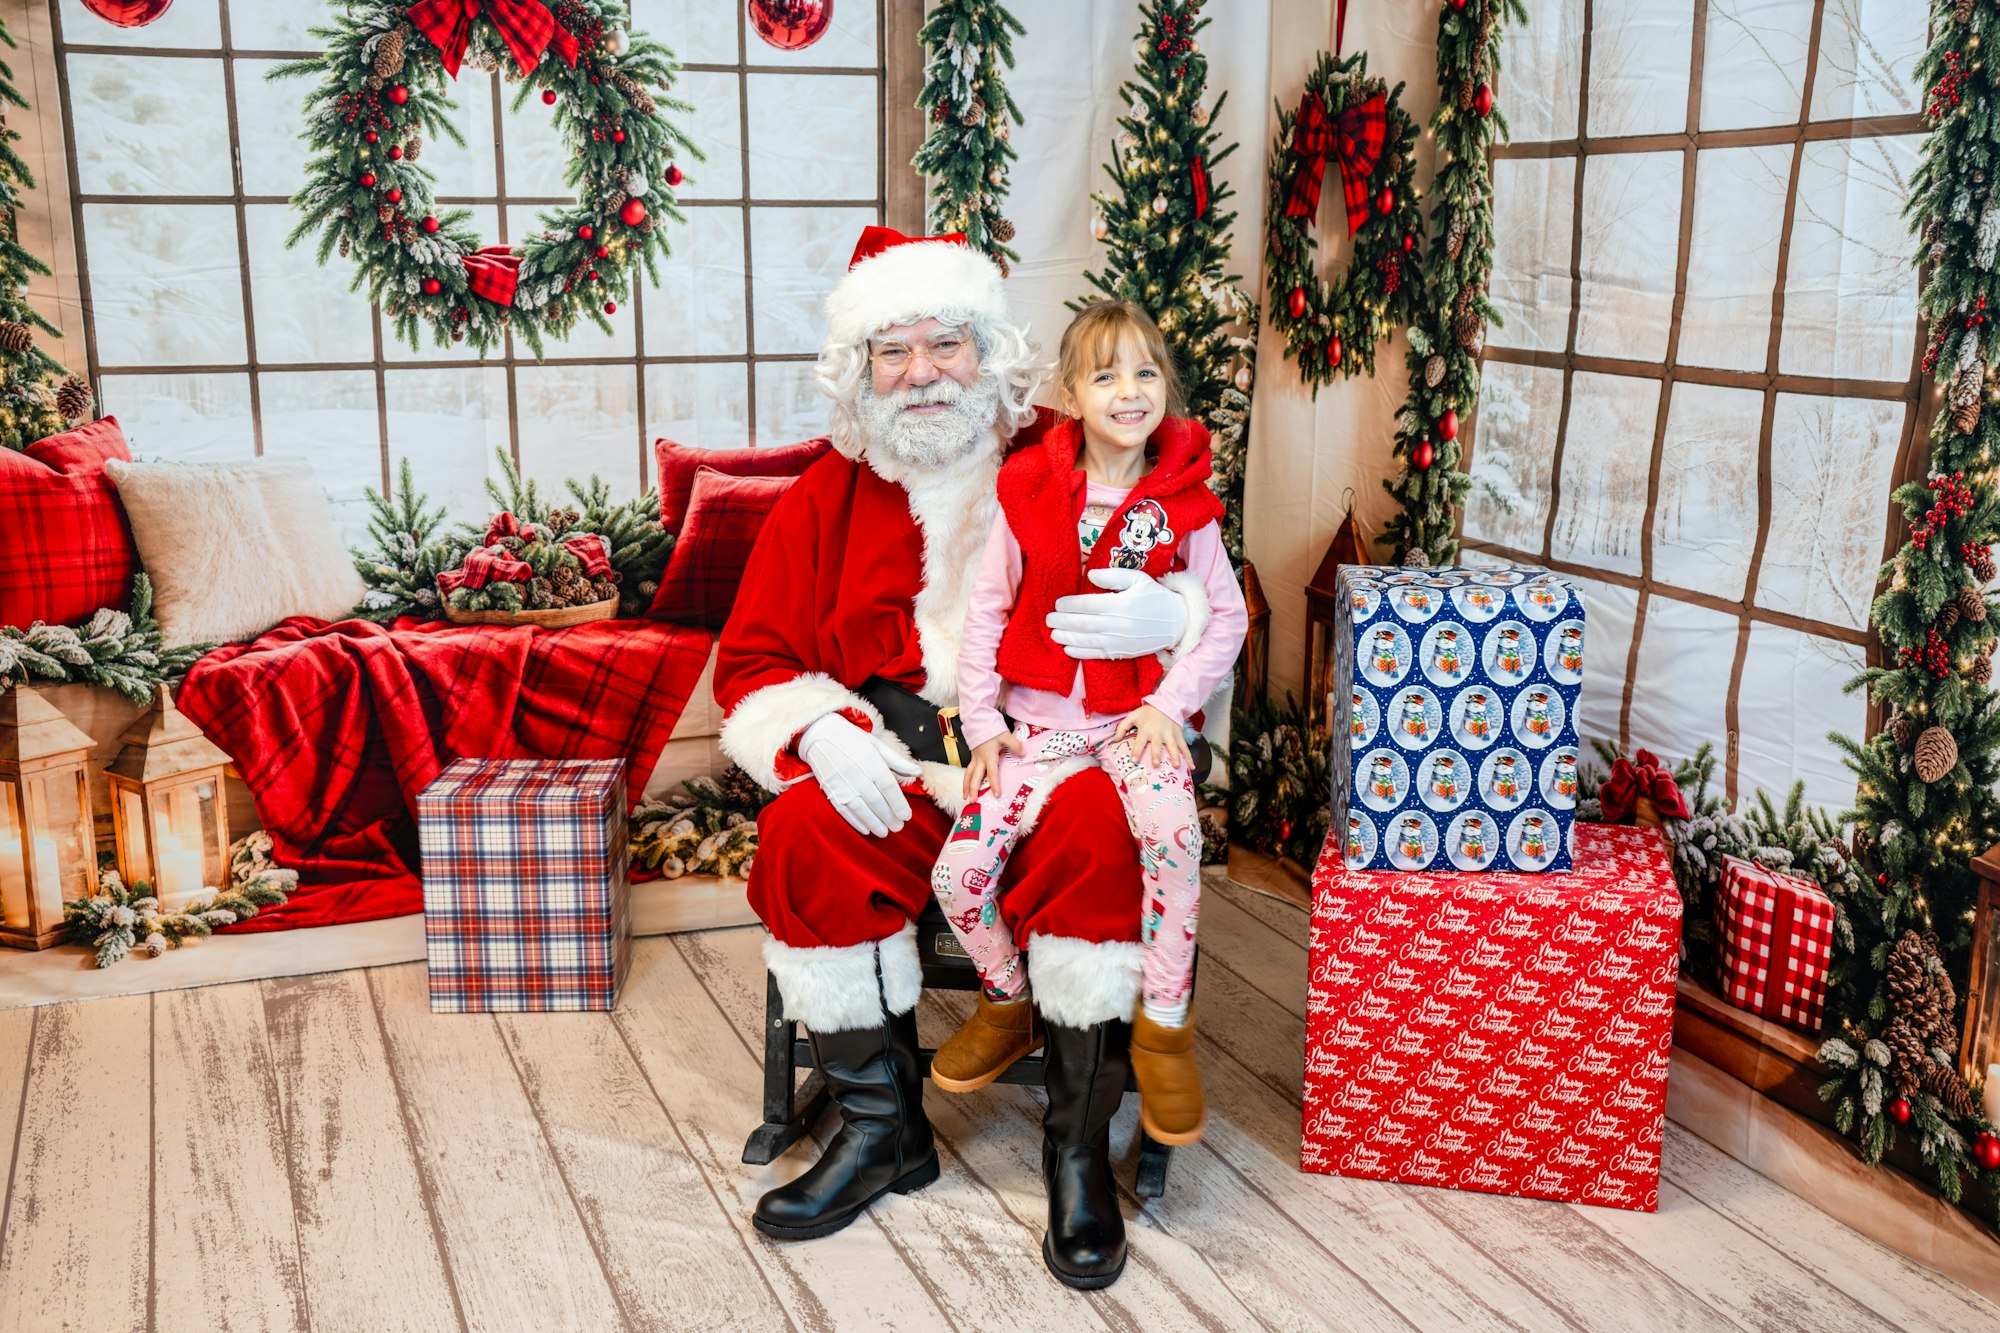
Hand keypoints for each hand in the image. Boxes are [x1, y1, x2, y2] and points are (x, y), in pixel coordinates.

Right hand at [798, 713, 921, 836]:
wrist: (819, 735)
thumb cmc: (852, 739)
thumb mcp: (877, 744)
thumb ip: (898, 761)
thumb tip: (918, 773)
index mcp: (870, 760)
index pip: (888, 787)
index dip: (899, 804)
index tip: (906, 816)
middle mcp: (856, 773)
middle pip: (876, 801)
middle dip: (889, 817)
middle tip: (898, 827)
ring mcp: (841, 783)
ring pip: (861, 809)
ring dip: (874, 823)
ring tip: (884, 832)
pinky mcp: (830, 790)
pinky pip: (844, 810)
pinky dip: (856, 822)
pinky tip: (866, 829)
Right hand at [962, 731, 1024, 799]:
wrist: (979, 721)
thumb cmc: (992, 729)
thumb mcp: (1005, 735)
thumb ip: (1015, 745)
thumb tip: (1023, 754)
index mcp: (989, 756)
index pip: (992, 773)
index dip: (994, 784)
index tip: (996, 795)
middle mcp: (980, 760)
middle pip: (975, 777)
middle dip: (973, 790)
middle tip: (972, 802)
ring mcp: (975, 759)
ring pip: (968, 775)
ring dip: (966, 787)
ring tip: (965, 797)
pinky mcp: (973, 757)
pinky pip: (968, 771)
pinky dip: (966, 780)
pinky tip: (966, 786)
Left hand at [1045, 567, 1189, 659]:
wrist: (1177, 622)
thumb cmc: (1155, 597)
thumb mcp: (1138, 578)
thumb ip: (1113, 576)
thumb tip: (1090, 575)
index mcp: (1122, 604)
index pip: (1088, 604)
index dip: (1070, 604)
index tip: (1058, 603)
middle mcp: (1119, 624)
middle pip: (1084, 624)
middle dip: (1063, 621)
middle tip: (1048, 618)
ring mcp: (1120, 641)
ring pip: (1087, 640)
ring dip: (1067, 637)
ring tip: (1053, 633)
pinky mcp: (1122, 652)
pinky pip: (1097, 654)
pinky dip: (1080, 652)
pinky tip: (1067, 648)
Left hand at [1112, 703, 1191, 769]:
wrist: (1166, 704)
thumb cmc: (1147, 713)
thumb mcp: (1133, 716)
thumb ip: (1122, 727)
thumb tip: (1115, 740)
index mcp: (1146, 729)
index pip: (1140, 742)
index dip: (1136, 751)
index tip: (1133, 761)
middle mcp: (1158, 733)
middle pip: (1157, 745)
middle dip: (1156, 755)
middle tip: (1156, 765)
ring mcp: (1170, 735)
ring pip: (1173, 747)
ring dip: (1175, 756)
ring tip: (1176, 766)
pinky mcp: (1179, 736)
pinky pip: (1185, 747)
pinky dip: (1190, 757)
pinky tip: (1192, 767)